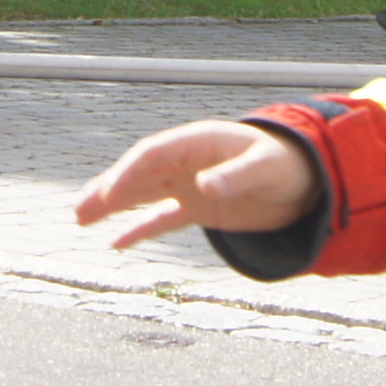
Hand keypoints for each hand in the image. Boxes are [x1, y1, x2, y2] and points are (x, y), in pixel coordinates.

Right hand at [74, 119, 316, 249]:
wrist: (306, 180)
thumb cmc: (286, 165)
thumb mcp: (265, 168)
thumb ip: (236, 176)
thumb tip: (205, 185)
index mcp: (197, 142)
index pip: (152, 154)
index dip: (128, 172)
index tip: (110, 195)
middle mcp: (186, 162)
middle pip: (137, 173)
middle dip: (108, 189)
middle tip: (79, 210)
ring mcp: (188, 184)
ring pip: (142, 193)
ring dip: (112, 204)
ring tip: (80, 218)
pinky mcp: (197, 207)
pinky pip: (160, 217)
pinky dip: (139, 229)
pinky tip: (115, 243)